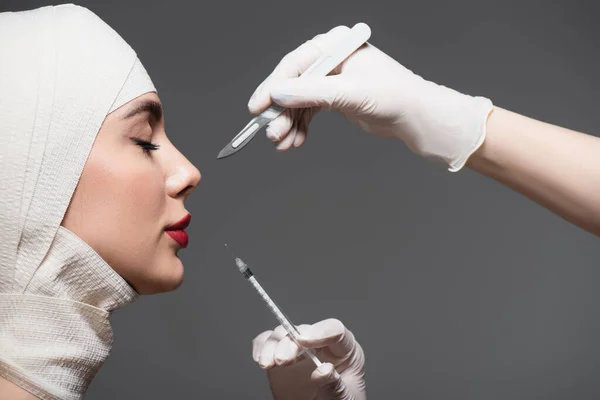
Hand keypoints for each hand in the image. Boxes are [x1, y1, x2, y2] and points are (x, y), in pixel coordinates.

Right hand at [248, 25, 492, 170]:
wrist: (417, 117)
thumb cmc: (394, 96)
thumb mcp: (350, 93)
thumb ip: (312, 93)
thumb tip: (278, 93)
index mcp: (335, 46)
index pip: (295, 64)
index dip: (274, 86)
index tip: (259, 107)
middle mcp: (331, 60)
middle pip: (294, 84)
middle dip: (281, 112)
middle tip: (271, 133)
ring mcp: (332, 79)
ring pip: (299, 102)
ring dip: (289, 124)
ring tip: (282, 144)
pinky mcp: (335, 98)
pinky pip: (309, 112)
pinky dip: (301, 127)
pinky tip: (295, 141)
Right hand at [252, 318, 365, 399]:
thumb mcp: (343, 398)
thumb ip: (334, 385)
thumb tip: (324, 370)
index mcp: (345, 350)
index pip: (335, 330)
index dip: (320, 331)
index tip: (303, 341)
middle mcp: (321, 345)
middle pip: (304, 330)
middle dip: (290, 342)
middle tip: (282, 360)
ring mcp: (300, 349)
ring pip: (283, 333)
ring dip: (273, 345)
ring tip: (268, 363)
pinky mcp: (281, 355)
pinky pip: (268, 341)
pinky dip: (261, 346)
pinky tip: (261, 358)